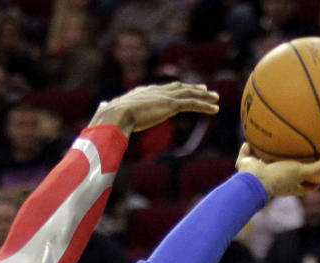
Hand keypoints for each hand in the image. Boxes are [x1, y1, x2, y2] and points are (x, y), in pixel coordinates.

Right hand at [89, 82, 218, 135]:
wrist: (115, 115)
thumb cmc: (110, 118)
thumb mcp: (110, 111)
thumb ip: (109, 108)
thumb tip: (102, 105)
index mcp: (144, 92)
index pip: (163, 89)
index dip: (175, 89)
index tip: (184, 89)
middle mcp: (156, 91)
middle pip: (180, 88)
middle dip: (193, 89)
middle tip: (206, 90)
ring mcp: (164, 97)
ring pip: (190, 94)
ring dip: (204, 96)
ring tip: (216, 98)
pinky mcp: (171, 105)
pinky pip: (193, 104)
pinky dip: (205, 106)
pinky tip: (216, 109)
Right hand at [236, 143, 319, 197]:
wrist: (254, 179)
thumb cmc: (279, 178)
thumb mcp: (302, 171)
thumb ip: (318, 168)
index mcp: (289, 186)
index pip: (304, 188)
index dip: (311, 186)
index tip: (317, 183)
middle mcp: (275, 182)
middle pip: (285, 179)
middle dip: (290, 173)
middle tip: (297, 165)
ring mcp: (260, 175)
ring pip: (265, 167)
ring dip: (267, 160)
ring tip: (271, 150)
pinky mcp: (247, 167)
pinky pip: (245, 157)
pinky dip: (246, 150)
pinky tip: (248, 142)